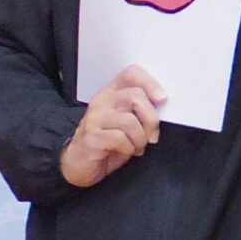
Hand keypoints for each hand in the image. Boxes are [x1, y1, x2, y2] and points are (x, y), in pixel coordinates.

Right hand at [61, 65, 166, 188]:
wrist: (79, 165)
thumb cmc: (107, 144)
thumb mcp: (126, 123)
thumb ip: (140, 110)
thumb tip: (162, 104)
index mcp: (111, 94)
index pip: (131, 74)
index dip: (150, 83)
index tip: (162, 99)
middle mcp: (101, 102)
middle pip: (135, 96)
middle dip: (151, 119)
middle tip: (151, 135)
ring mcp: (95, 118)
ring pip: (130, 121)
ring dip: (140, 139)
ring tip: (136, 146)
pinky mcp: (92, 136)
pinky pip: (121, 139)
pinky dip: (129, 149)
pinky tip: (125, 152)